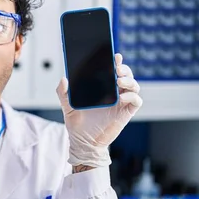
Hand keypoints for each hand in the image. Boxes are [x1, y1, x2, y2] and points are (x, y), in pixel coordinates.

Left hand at [56, 53, 142, 167]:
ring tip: (119, 80)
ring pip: (133, 85)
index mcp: (102, 88)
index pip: (111, 71)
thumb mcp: (67, 107)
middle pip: (125, 75)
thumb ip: (63, 93)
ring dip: (129, 79)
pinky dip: (132, 95)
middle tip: (116, 68)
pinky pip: (136, 100)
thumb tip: (63, 79)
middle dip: (124, 68)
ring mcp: (121, 102)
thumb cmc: (77, 124)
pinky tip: (122, 96)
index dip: (115, 62)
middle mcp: (114, 92)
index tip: (114, 55)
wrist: (84, 143)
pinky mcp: (126, 112)